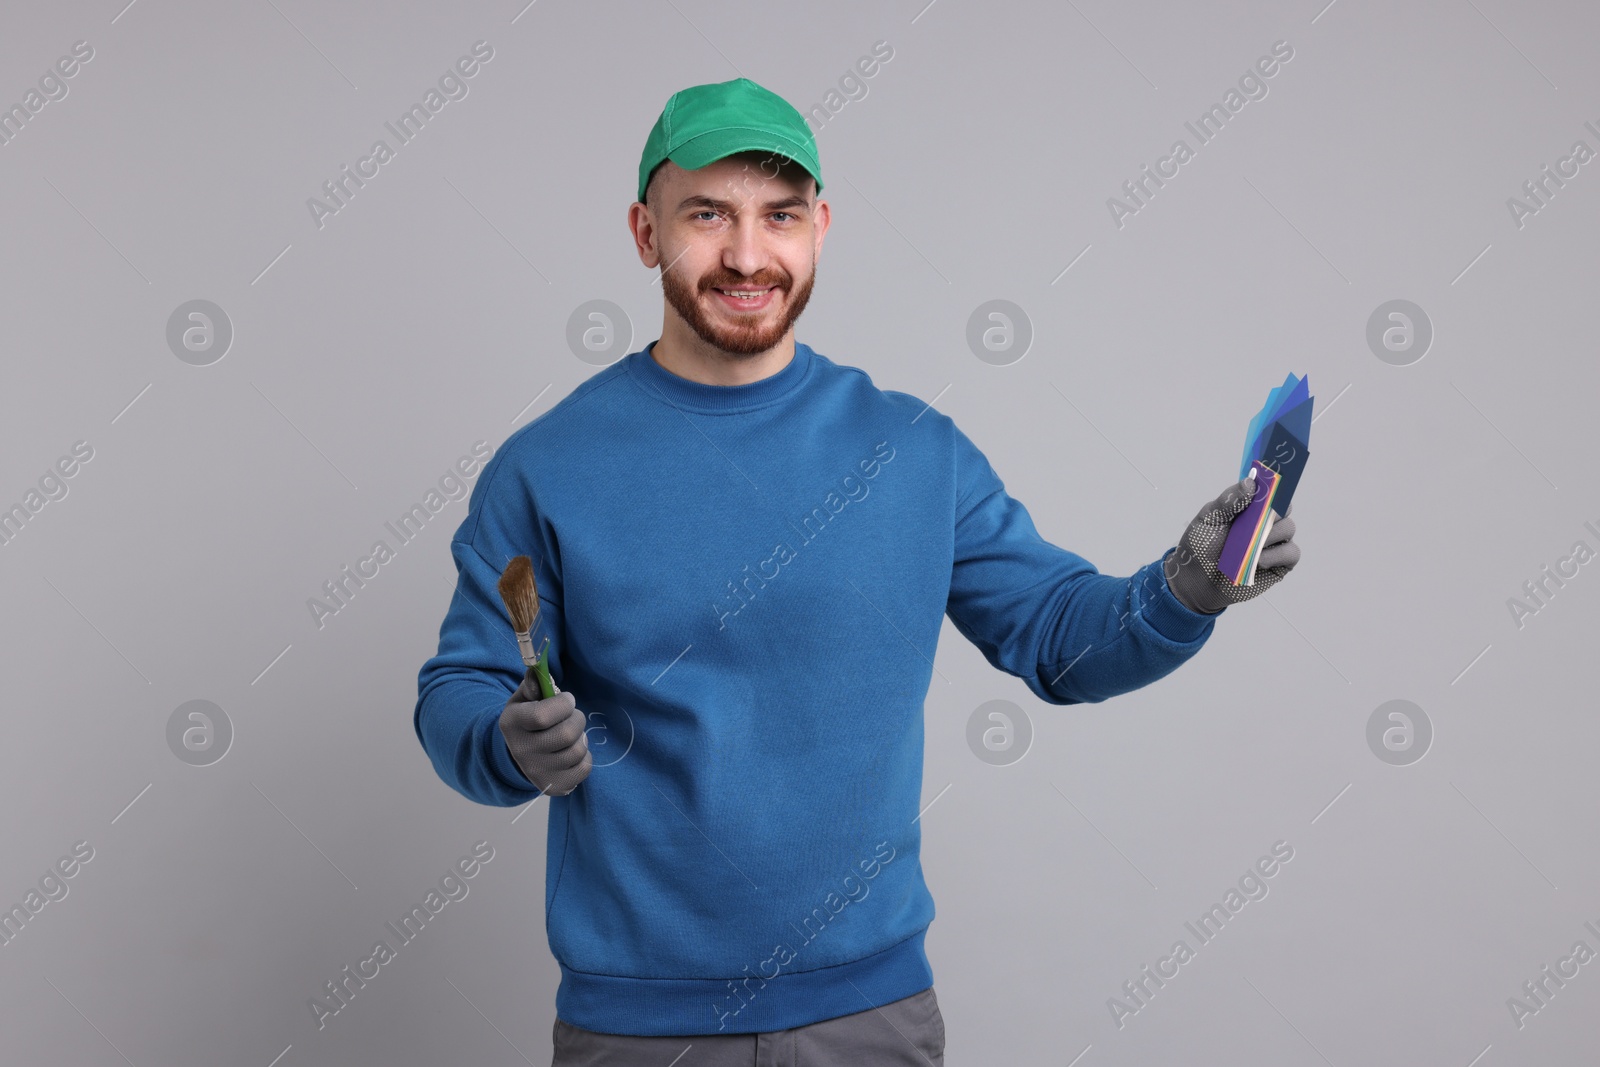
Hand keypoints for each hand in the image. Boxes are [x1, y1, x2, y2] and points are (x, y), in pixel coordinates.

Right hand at [498, 667, 591, 795]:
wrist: (519, 753)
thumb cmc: (527, 718)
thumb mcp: (524, 698)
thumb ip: (532, 683)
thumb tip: (538, 676)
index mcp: (512, 724)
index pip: (543, 716)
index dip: (563, 704)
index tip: (566, 700)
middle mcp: (521, 751)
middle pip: (566, 734)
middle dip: (577, 718)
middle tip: (572, 716)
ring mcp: (537, 772)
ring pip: (577, 751)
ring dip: (581, 737)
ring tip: (571, 734)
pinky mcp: (554, 786)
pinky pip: (584, 768)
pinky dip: (585, 757)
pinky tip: (572, 750)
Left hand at [1162, 476, 1300, 613]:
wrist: (1196, 581)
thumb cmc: (1200, 546)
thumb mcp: (1209, 519)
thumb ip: (1229, 501)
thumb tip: (1250, 482)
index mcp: (1248, 507)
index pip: (1269, 489)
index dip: (1273, 484)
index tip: (1269, 485)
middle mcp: (1264, 521)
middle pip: (1284, 506)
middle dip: (1272, 511)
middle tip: (1256, 520)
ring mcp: (1273, 542)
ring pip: (1289, 528)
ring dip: (1271, 534)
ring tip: (1250, 546)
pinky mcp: (1279, 563)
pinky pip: (1291, 553)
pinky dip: (1277, 554)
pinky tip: (1259, 560)